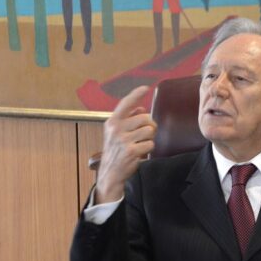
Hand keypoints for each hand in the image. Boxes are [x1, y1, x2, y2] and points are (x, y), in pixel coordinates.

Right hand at [95, 86, 156, 203]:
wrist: (110, 173)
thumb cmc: (115, 151)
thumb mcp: (116, 133)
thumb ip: (128, 120)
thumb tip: (142, 108)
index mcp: (112, 122)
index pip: (125, 104)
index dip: (136, 94)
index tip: (145, 87)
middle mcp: (116, 129)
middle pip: (145, 118)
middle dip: (149, 126)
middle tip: (144, 135)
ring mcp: (123, 140)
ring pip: (150, 131)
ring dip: (149, 138)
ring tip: (140, 145)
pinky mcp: (131, 151)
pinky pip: (150, 144)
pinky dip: (148, 149)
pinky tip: (140, 153)